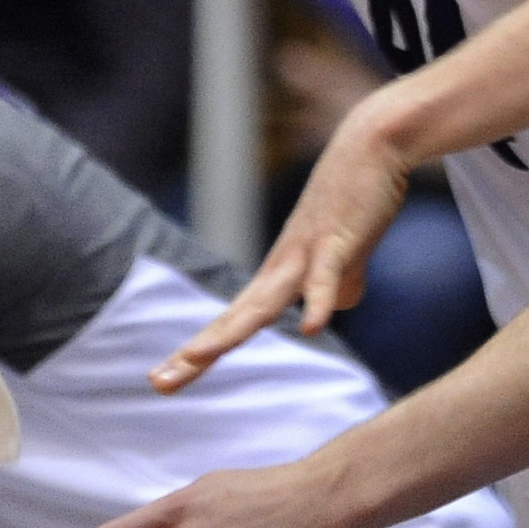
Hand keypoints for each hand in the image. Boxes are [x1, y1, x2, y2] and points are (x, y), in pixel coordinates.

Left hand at [147, 98, 415, 392]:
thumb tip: (329, 310)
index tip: (166, 379)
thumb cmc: (355, 199)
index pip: (233, 320)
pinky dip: (318, 302)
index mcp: (280, 275)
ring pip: (264, 302)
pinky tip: (313, 328)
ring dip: (230, 331)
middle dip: (197, 352)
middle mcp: (282, 267)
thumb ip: (336, 286)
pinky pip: (325, 277)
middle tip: (157, 382)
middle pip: (234, 318)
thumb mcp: (344, 256)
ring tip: (197, 358)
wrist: (371, 145)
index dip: (202, 350)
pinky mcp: (336, 240)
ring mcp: (305, 253)